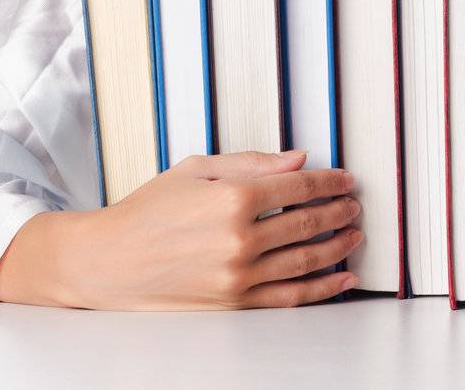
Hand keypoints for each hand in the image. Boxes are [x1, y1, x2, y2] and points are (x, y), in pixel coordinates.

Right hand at [0, 149, 362, 309]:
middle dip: (339, 212)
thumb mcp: (196, 170)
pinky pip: (290, 298)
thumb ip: (252, 162)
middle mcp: (240, 239)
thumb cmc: (147, 211)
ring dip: (338, 247)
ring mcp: (239, 276)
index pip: (300, 188)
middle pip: (309, 224)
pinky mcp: (234, 304)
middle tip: (355, 206)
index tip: (346, 180)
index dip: (330, 183)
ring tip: (355, 235)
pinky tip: (342, 278)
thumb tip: (299, 159)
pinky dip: (322, 288)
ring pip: (306, 261)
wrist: (108, 262)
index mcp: (233, 198)